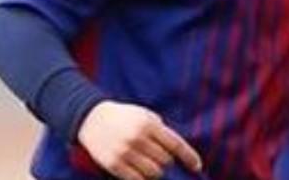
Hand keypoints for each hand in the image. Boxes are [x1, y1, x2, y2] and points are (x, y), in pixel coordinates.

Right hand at [77, 101, 202, 179]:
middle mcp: (137, 138)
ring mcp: (125, 153)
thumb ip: (160, 131)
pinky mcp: (114, 165)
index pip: (175, 144)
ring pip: (154, 173)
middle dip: (165, 160)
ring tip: (147, 162)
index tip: (197, 166)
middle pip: (165, 161)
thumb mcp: (143, 114)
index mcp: (147, 124)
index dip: (189, 157)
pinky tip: (138, 171)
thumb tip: (177, 152)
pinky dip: (142, 178)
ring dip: (155, 171)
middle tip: (157, 155)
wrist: (91, 118)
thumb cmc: (123, 117)